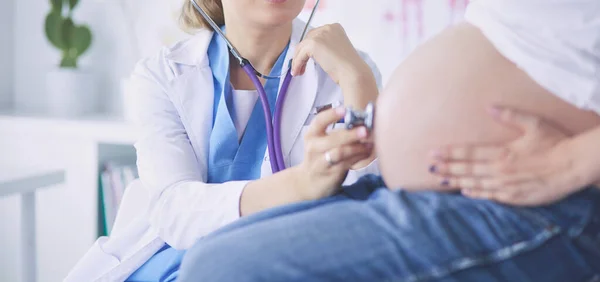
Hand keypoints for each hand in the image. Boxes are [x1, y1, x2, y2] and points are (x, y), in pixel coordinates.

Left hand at [291, 23, 370, 85]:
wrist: (352, 72)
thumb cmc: (348, 67)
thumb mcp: (337, 51)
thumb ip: (326, 47)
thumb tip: (310, 53)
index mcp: (335, 28)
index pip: (316, 35)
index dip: (309, 49)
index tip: (307, 61)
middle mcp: (327, 28)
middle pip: (307, 39)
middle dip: (302, 53)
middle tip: (301, 67)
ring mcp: (320, 34)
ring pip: (302, 47)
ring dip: (298, 60)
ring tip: (298, 72)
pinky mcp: (313, 43)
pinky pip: (300, 54)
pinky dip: (297, 63)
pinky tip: (298, 72)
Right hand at [295, 106, 373, 199]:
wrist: (308, 182)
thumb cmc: (321, 157)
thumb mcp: (323, 143)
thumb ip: (338, 134)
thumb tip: (363, 123)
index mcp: (312, 135)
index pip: (319, 121)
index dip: (331, 114)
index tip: (344, 109)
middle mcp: (314, 147)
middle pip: (332, 138)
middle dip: (350, 134)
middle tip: (365, 131)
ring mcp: (320, 162)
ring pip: (340, 152)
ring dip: (357, 147)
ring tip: (370, 144)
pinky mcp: (330, 173)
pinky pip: (346, 163)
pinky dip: (358, 157)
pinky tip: (366, 153)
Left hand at [428, 106, 582, 206]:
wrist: (574, 167)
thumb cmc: (555, 143)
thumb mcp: (534, 123)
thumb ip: (510, 115)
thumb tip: (489, 106)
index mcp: (502, 152)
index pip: (469, 152)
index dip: (449, 153)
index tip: (433, 153)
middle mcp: (500, 171)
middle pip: (467, 170)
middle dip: (446, 168)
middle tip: (428, 167)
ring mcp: (506, 186)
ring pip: (475, 184)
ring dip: (456, 182)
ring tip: (439, 180)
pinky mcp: (515, 197)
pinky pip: (490, 196)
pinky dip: (476, 194)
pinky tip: (464, 192)